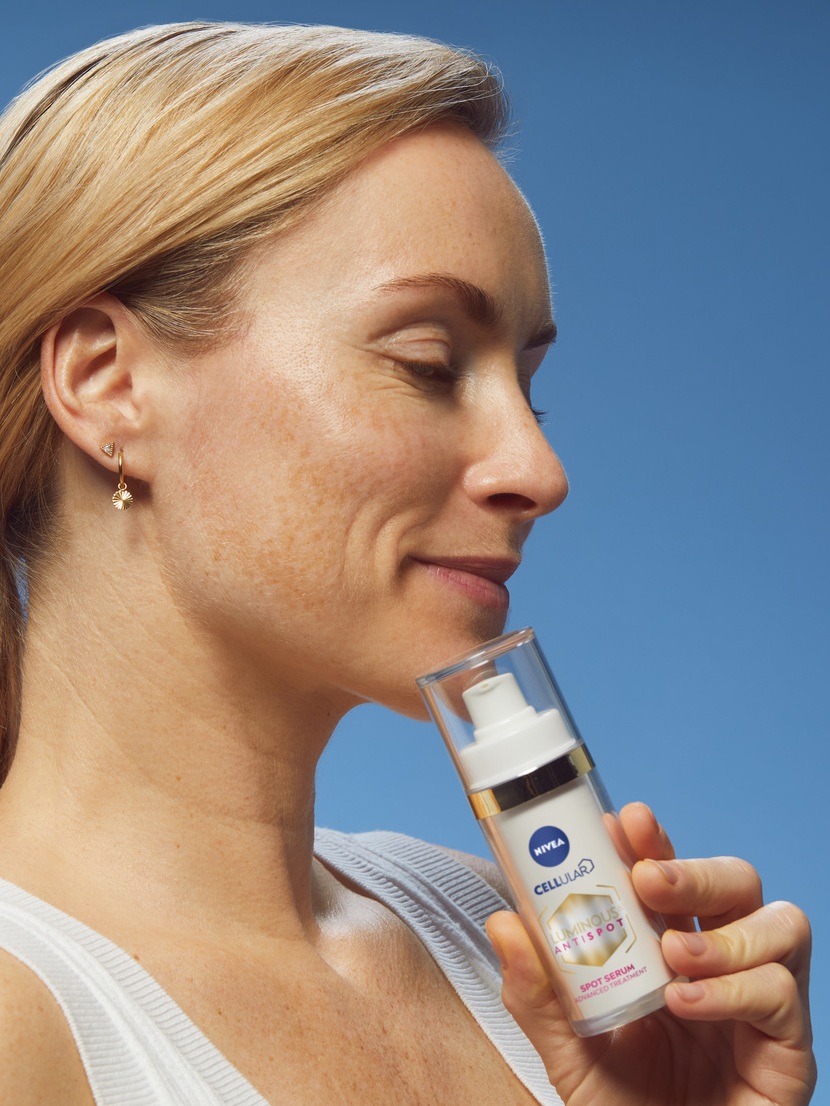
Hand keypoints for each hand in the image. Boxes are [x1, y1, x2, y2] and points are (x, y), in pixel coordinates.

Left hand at [486, 802, 815, 1105]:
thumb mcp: (568, 1053)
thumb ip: (537, 996)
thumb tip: (504, 924)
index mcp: (670, 952)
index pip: (672, 876)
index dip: (652, 843)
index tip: (622, 822)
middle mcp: (721, 965)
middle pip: (736, 882)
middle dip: (694, 869)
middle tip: (648, 878)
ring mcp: (759, 1004)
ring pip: (779, 922)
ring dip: (723, 929)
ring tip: (673, 957)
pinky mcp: (787, 1049)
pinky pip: (782, 991)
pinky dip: (734, 988)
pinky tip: (687, 1004)